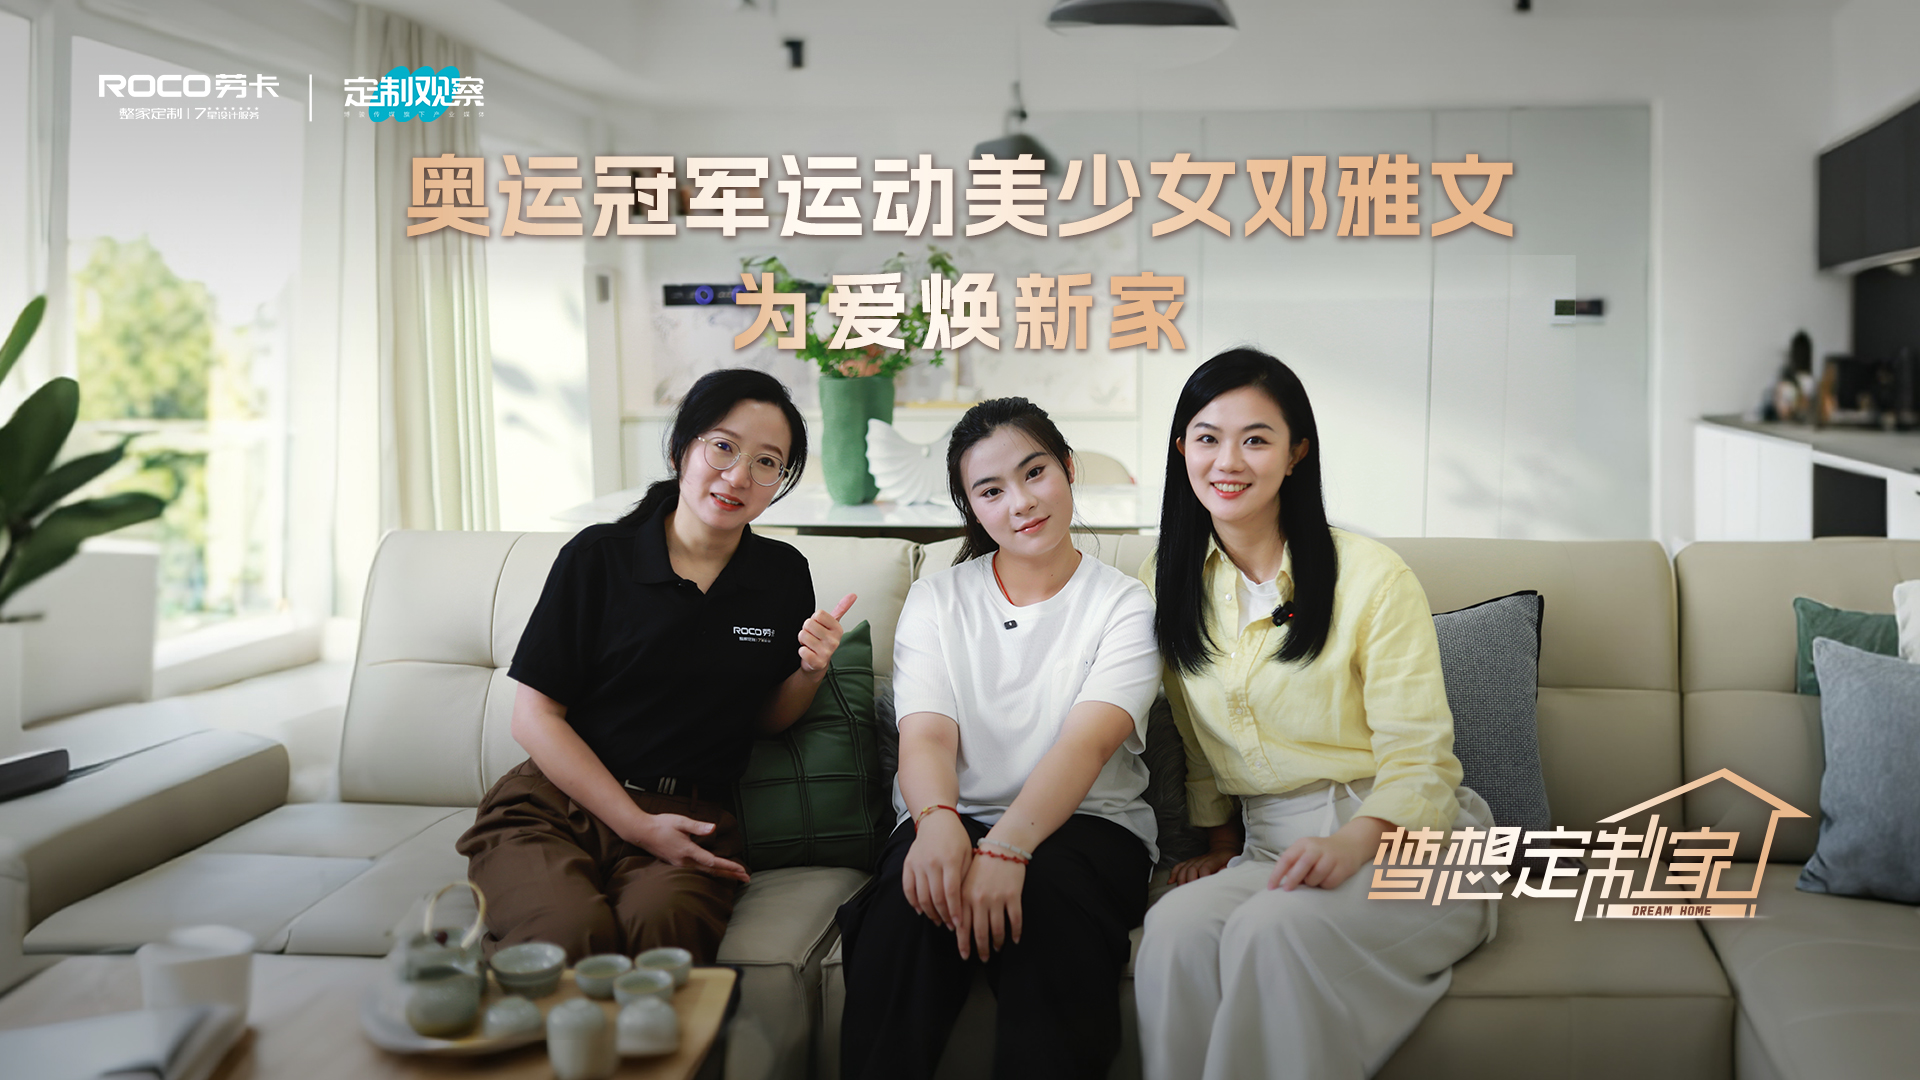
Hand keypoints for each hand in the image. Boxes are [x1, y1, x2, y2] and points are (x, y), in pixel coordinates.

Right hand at [622, 811, 750, 883]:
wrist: (642, 832)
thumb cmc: (661, 824)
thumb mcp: (680, 821)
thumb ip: (697, 826)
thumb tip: (713, 828)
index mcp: (688, 851)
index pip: (712, 861)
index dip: (728, 866)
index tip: (741, 869)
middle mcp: (685, 861)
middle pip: (712, 872)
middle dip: (730, 875)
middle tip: (747, 878)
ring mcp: (681, 865)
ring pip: (705, 874)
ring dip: (722, 875)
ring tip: (737, 877)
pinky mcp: (678, 865)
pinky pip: (698, 872)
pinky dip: (711, 874)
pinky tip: (717, 873)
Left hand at [798, 593, 856, 673]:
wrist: (817, 663)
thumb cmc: (822, 641)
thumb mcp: (832, 624)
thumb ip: (841, 608)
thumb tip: (853, 595)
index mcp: (838, 629)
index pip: (818, 614)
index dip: (814, 619)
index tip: (818, 627)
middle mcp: (834, 641)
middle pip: (808, 624)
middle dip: (806, 630)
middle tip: (812, 637)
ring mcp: (827, 652)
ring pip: (803, 635)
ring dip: (803, 641)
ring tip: (810, 645)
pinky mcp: (818, 662)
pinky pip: (802, 650)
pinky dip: (802, 651)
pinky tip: (808, 653)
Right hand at [902, 811, 971, 929]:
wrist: (935, 820)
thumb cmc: (956, 838)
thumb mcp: (967, 854)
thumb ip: (964, 877)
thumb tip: (963, 903)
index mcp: (950, 860)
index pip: (951, 892)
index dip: (954, 911)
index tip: (958, 924)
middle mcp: (932, 863)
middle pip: (936, 897)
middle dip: (944, 915)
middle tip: (950, 926)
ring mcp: (918, 864)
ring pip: (921, 896)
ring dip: (930, 912)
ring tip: (938, 920)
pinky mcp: (908, 864)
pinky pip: (908, 888)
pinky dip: (914, 902)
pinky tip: (921, 911)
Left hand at [959, 850, 1023, 959]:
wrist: (1002, 846)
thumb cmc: (982, 863)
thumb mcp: (965, 880)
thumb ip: (959, 901)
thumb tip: (955, 926)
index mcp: (965, 896)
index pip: (962, 927)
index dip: (964, 944)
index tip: (965, 955)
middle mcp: (979, 900)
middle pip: (980, 932)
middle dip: (981, 949)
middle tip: (984, 958)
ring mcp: (997, 899)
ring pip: (998, 929)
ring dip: (998, 943)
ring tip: (998, 949)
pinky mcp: (1013, 896)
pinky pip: (1015, 920)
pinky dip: (1016, 932)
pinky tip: (1015, 939)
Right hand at [1169, 847, 1237, 885]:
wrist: (1223, 848)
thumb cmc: (1227, 858)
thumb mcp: (1232, 861)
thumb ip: (1227, 867)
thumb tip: (1222, 871)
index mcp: (1212, 861)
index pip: (1205, 868)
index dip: (1203, 877)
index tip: (1203, 888)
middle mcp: (1201, 860)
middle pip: (1191, 869)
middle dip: (1189, 882)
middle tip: (1190, 894)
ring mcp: (1194, 860)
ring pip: (1184, 869)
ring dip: (1181, 880)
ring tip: (1180, 891)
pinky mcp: (1190, 862)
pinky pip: (1179, 866)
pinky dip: (1174, 873)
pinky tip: (1170, 882)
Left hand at [1268, 815, 1389, 891]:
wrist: (1349, 845)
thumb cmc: (1321, 852)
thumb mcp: (1305, 852)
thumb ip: (1294, 864)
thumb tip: (1283, 882)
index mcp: (1303, 844)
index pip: (1286, 858)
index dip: (1277, 874)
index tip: (1271, 887)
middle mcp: (1317, 848)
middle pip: (1302, 865)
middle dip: (1293, 879)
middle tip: (1287, 889)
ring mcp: (1331, 856)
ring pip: (1316, 876)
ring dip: (1312, 882)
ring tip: (1314, 880)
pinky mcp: (1344, 866)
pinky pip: (1329, 882)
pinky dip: (1325, 885)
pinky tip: (1326, 879)